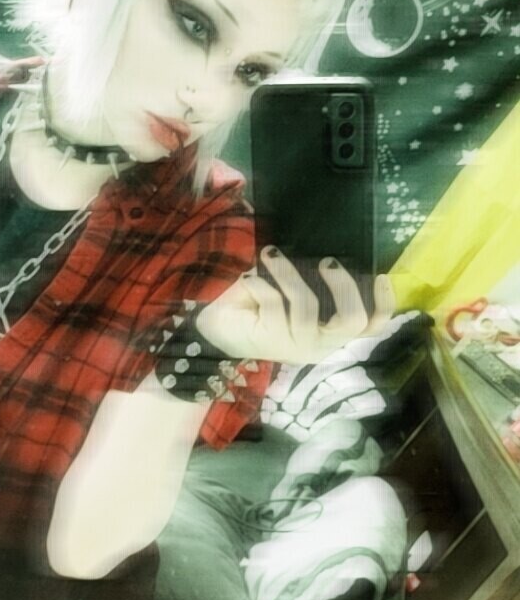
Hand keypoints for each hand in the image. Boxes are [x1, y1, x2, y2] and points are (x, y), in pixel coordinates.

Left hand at [196, 249, 396, 365]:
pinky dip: (260, 283)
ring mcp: (296, 346)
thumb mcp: (292, 291)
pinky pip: (273, 304)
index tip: (381, 275)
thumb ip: (314, 280)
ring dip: (288, 274)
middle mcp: (319, 345)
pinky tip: (249, 278)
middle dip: (343, 285)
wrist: (215, 326)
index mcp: (330, 334)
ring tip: (271, 254)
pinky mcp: (271, 341)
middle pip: (352, 321)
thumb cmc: (259, 304)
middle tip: (328, 262)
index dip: (384, 305)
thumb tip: (329, 254)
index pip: (370, 328)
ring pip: (307, 307)